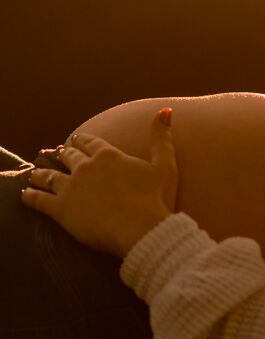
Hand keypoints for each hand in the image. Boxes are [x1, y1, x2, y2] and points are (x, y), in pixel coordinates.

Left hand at [20, 108, 177, 256]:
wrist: (140, 228)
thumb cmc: (155, 198)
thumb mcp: (164, 165)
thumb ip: (161, 138)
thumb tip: (166, 110)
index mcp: (108, 156)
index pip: (90, 143)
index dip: (82, 141)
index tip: (76, 140)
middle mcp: (85, 167)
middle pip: (69, 157)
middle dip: (63, 154)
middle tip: (58, 154)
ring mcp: (70, 187)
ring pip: (48, 176)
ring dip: (41, 174)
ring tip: (35, 174)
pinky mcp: (60, 208)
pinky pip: (38, 199)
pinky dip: (30, 195)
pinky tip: (25, 194)